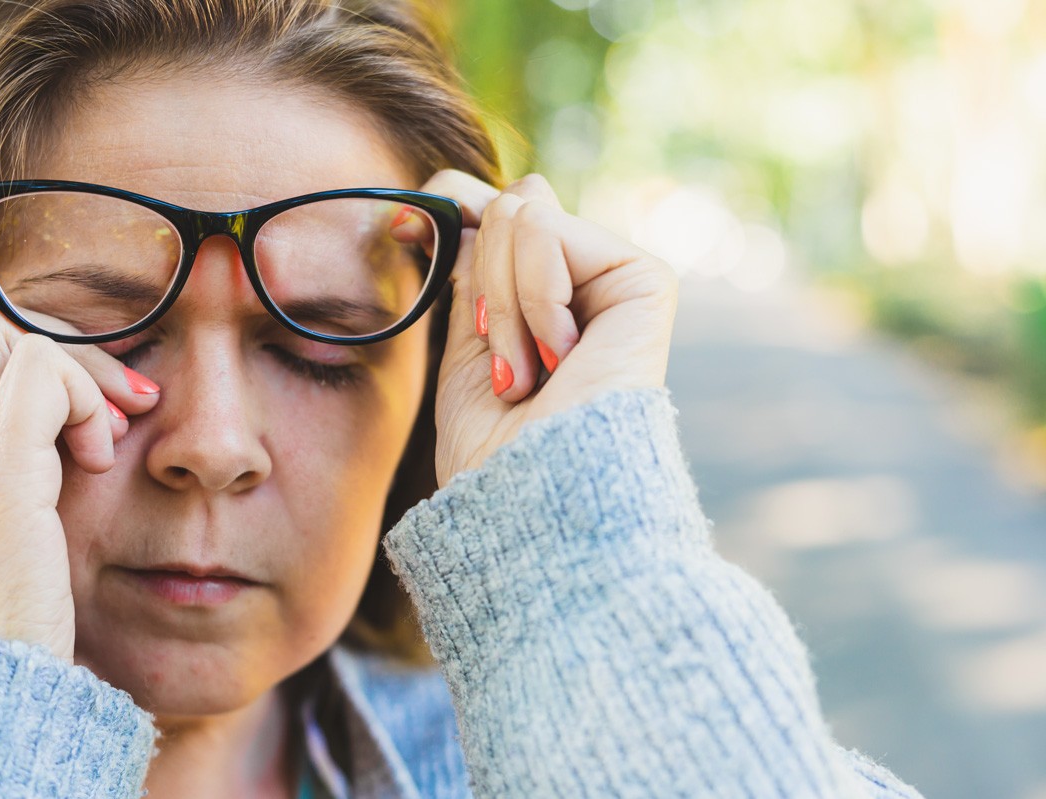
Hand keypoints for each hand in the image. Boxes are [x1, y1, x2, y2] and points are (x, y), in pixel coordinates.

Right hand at [0, 298, 159, 662]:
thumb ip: (8, 448)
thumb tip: (63, 388)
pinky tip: (101, 455)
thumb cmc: (14, 601)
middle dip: (59, 350)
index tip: (63, 396)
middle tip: (111, 404)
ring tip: (106, 433)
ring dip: (78, 371)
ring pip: (9, 337)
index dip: (7, 349)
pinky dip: (86, 398)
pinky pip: (42, 373)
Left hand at [418, 171, 677, 485]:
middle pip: (508, 204)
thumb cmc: (494, 444)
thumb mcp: (466, 340)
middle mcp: (587, 280)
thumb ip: (474, 266)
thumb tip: (452, 191)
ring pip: (522, 214)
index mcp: (547, 294)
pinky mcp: (645, 280)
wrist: (532, 496)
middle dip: (482, 287)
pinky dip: (532, 301)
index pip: (496, 208)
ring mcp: (617, 278)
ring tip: (532, 374)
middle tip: (505, 365)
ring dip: (504, 308)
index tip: (403, 229)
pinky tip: (563, 357)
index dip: (449, 204)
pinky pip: (548, 233)